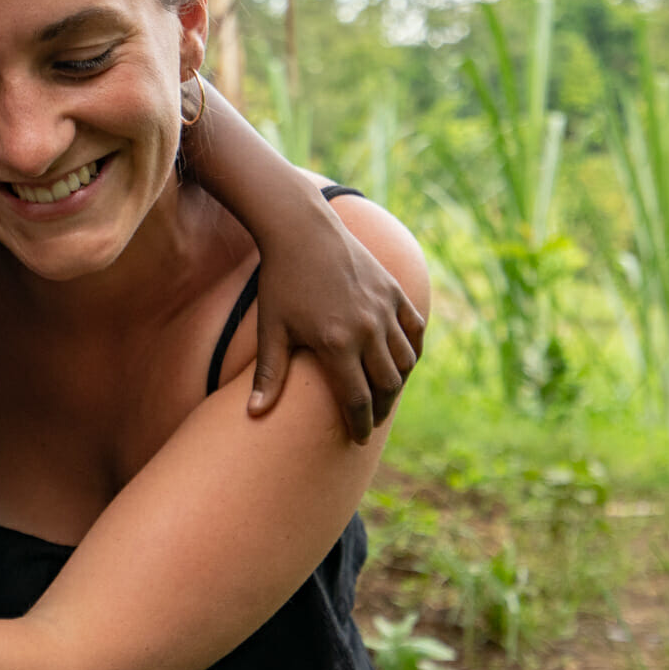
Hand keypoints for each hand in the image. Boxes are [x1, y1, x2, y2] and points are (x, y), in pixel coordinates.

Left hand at [250, 193, 424, 443]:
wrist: (302, 230)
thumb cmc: (281, 281)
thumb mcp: (273, 329)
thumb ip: (269, 374)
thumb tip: (254, 414)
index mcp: (336, 344)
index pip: (357, 400)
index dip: (359, 425)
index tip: (357, 439)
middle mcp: (367, 329)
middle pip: (386, 386)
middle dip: (380, 409)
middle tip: (372, 420)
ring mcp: (384, 309)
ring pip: (405, 361)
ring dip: (398, 383)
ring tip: (385, 394)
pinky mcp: (394, 292)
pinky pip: (415, 330)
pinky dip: (413, 351)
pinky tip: (403, 363)